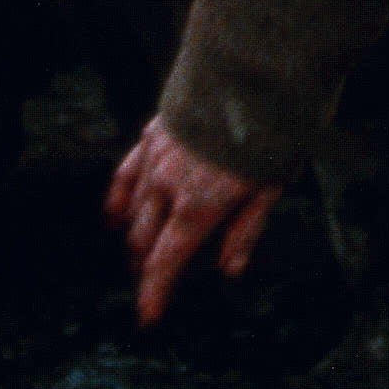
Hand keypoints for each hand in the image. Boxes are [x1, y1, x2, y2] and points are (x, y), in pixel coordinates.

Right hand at [104, 117, 281, 326]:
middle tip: (152, 283)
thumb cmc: (273, 129)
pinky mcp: (153, 132)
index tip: (147, 317)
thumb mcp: (272, 185)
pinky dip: (120, 199)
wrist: (255, 71)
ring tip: (137, 254)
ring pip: (133, 208)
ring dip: (134, 237)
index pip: (166, 262)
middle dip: (146, 267)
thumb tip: (229, 270)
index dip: (154, 294)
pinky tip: (116, 214)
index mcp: (200, 204)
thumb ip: (246, 229)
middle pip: (145, 239)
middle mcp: (169, 184)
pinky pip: (127, 173)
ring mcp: (157, 156)